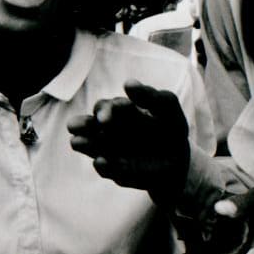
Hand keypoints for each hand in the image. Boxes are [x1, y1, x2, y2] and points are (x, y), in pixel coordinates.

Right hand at [67, 80, 189, 205]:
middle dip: (86, 125)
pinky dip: (104, 166)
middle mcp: (108, 129)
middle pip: (91, 124)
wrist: (177, 161)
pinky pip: (105, 168)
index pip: (107, 107)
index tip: (110, 116)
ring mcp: (109, 150)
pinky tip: (101, 162)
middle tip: (85, 125)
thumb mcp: (167, 107)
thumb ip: (150, 96)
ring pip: (89, 145)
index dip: (107, 111)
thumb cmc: (170, 128)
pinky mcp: (114, 170)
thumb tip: (128, 83)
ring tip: (76, 142)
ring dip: (83, 143)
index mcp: (119, 111)